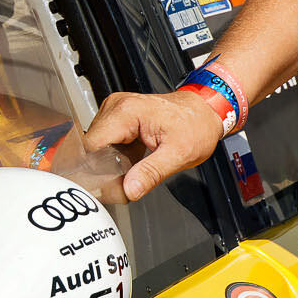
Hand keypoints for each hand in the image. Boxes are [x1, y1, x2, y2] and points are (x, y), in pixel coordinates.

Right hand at [82, 91, 223, 201]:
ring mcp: (116, 111)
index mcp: (127, 112)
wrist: (205, 111)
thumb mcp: (178, 154)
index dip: (95, 170)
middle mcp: (117, 107)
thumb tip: (129, 190)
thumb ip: (151, 173)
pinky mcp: (119, 118)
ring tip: (132, 169)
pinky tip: (131, 162)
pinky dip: (115, 157)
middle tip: (125, 182)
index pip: (91, 146)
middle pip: (92, 147)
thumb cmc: (196, 125)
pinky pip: (106, 143)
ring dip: (109, 163)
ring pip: (97, 147)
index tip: (107, 187)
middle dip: (104, 169)